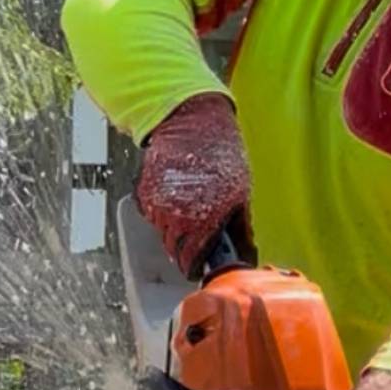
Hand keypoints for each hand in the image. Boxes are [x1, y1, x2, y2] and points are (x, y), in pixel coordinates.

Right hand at [135, 93, 250, 275]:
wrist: (192, 123)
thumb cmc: (220, 154)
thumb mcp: (240, 195)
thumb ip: (241, 231)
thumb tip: (246, 256)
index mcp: (202, 224)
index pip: (190, 262)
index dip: (195, 266)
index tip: (197, 266)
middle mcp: (176, 219)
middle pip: (173, 250)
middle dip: (184, 248)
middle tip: (195, 237)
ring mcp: (157, 206)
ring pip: (162, 232)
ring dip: (173, 228)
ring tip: (188, 210)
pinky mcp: (144, 192)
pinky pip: (151, 213)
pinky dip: (161, 210)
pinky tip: (176, 195)